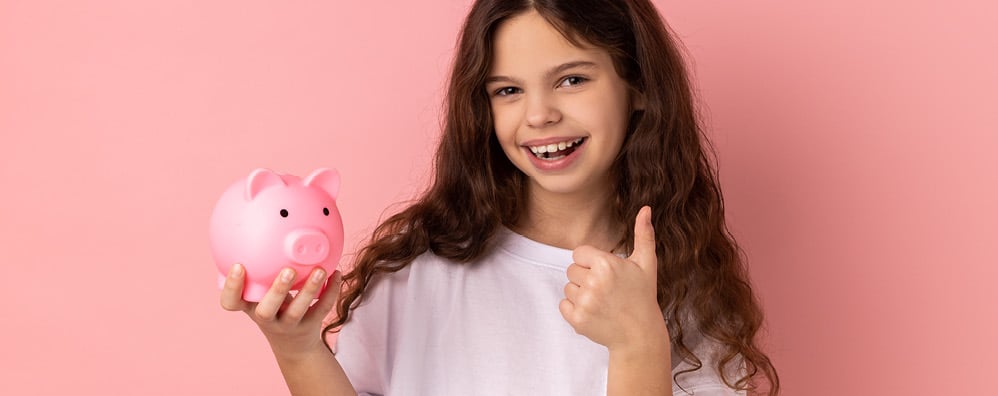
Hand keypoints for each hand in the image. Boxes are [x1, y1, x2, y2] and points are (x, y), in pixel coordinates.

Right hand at [220, 264, 342, 358]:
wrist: (293, 343)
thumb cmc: (274, 305)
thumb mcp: (261, 290)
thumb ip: (260, 266)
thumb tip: (264, 219)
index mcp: (250, 306)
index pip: (231, 302)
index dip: (232, 287)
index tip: (239, 266)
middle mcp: (266, 318)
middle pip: (266, 310)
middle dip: (277, 291)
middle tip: (288, 271)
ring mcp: (288, 325)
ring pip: (297, 311)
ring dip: (309, 290)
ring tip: (320, 270)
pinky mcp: (310, 327)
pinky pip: (321, 309)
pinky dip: (330, 291)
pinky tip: (337, 273)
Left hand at [560, 206, 667, 351]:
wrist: (639, 335)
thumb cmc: (643, 296)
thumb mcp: (646, 264)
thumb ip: (644, 234)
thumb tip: (645, 208)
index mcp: (606, 264)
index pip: (578, 254)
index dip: (591, 263)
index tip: (606, 273)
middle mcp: (593, 282)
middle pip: (571, 270)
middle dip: (585, 277)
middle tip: (605, 289)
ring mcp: (584, 302)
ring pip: (568, 287)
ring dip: (580, 293)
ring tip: (600, 301)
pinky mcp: (577, 319)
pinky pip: (563, 305)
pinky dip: (574, 309)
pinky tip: (593, 311)